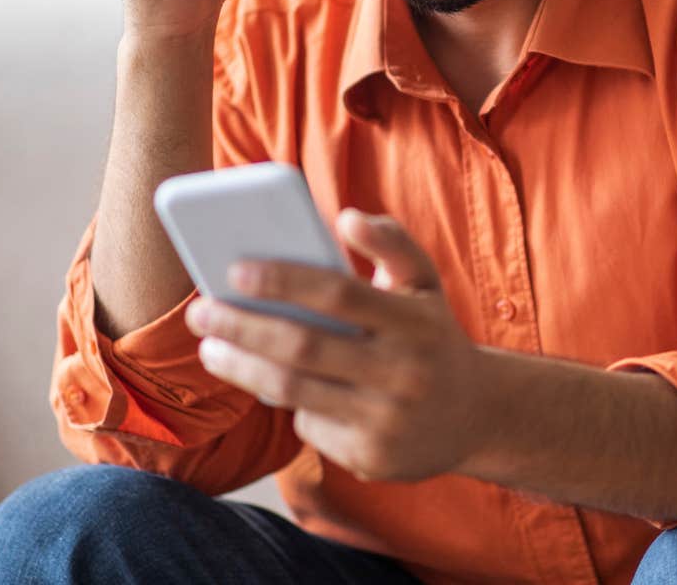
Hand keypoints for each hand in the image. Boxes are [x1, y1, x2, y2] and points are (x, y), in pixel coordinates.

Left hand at [183, 209, 493, 482]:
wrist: (476, 416)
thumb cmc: (432, 336)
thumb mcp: (425, 284)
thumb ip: (392, 242)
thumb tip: (348, 217)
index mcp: (415, 322)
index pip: (339, 295)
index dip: (283, 281)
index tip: (234, 269)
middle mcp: (404, 373)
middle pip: (304, 348)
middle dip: (242, 327)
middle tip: (200, 312)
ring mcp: (388, 421)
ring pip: (294, 392)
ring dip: (242, 369)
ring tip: (210, 348)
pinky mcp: (372, 460)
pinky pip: (310, 425)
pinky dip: (287, 402)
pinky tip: (271, 384)